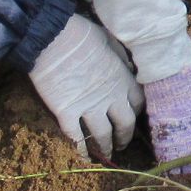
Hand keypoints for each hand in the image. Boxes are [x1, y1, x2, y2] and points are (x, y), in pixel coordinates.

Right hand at [28, 14, 142, 159]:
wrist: (53, 39)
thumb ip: (121, 58)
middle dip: (125, 138)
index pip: (137, 104)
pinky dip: (82, 149)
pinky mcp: (67, 114)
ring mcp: (89, 108)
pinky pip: (77, 138)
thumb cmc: (82, 34)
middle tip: (122, 145)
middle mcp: (110, 98)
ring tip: (106, 155)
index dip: (136, 114)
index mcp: (122, 80)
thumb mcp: (110, 41)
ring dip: (106, 148)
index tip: (132, 118)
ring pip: (103, 136)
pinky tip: (83, 155)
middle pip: (125, 125)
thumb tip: (129, 67)